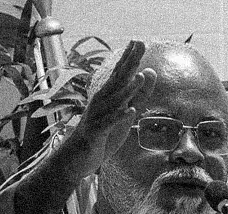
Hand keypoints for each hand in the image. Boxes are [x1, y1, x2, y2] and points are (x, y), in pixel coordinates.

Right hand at [70, 40, 155, 176]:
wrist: (78, 159)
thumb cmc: (102, 134)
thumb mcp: (125, 112)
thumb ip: (138, 94)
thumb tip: (149, 71)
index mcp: (108, 96)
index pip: (120, 73)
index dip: (130, 57)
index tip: (139, 40)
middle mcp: (101, 102)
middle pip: (117, 80)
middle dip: (129, 63)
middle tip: (138, 44)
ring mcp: (97, 116)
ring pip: (114, 101)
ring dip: (127, 90)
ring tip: (140, 77)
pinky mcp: (96, 133)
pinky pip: (109, 124)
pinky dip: (119, 117)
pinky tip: (130, 111)